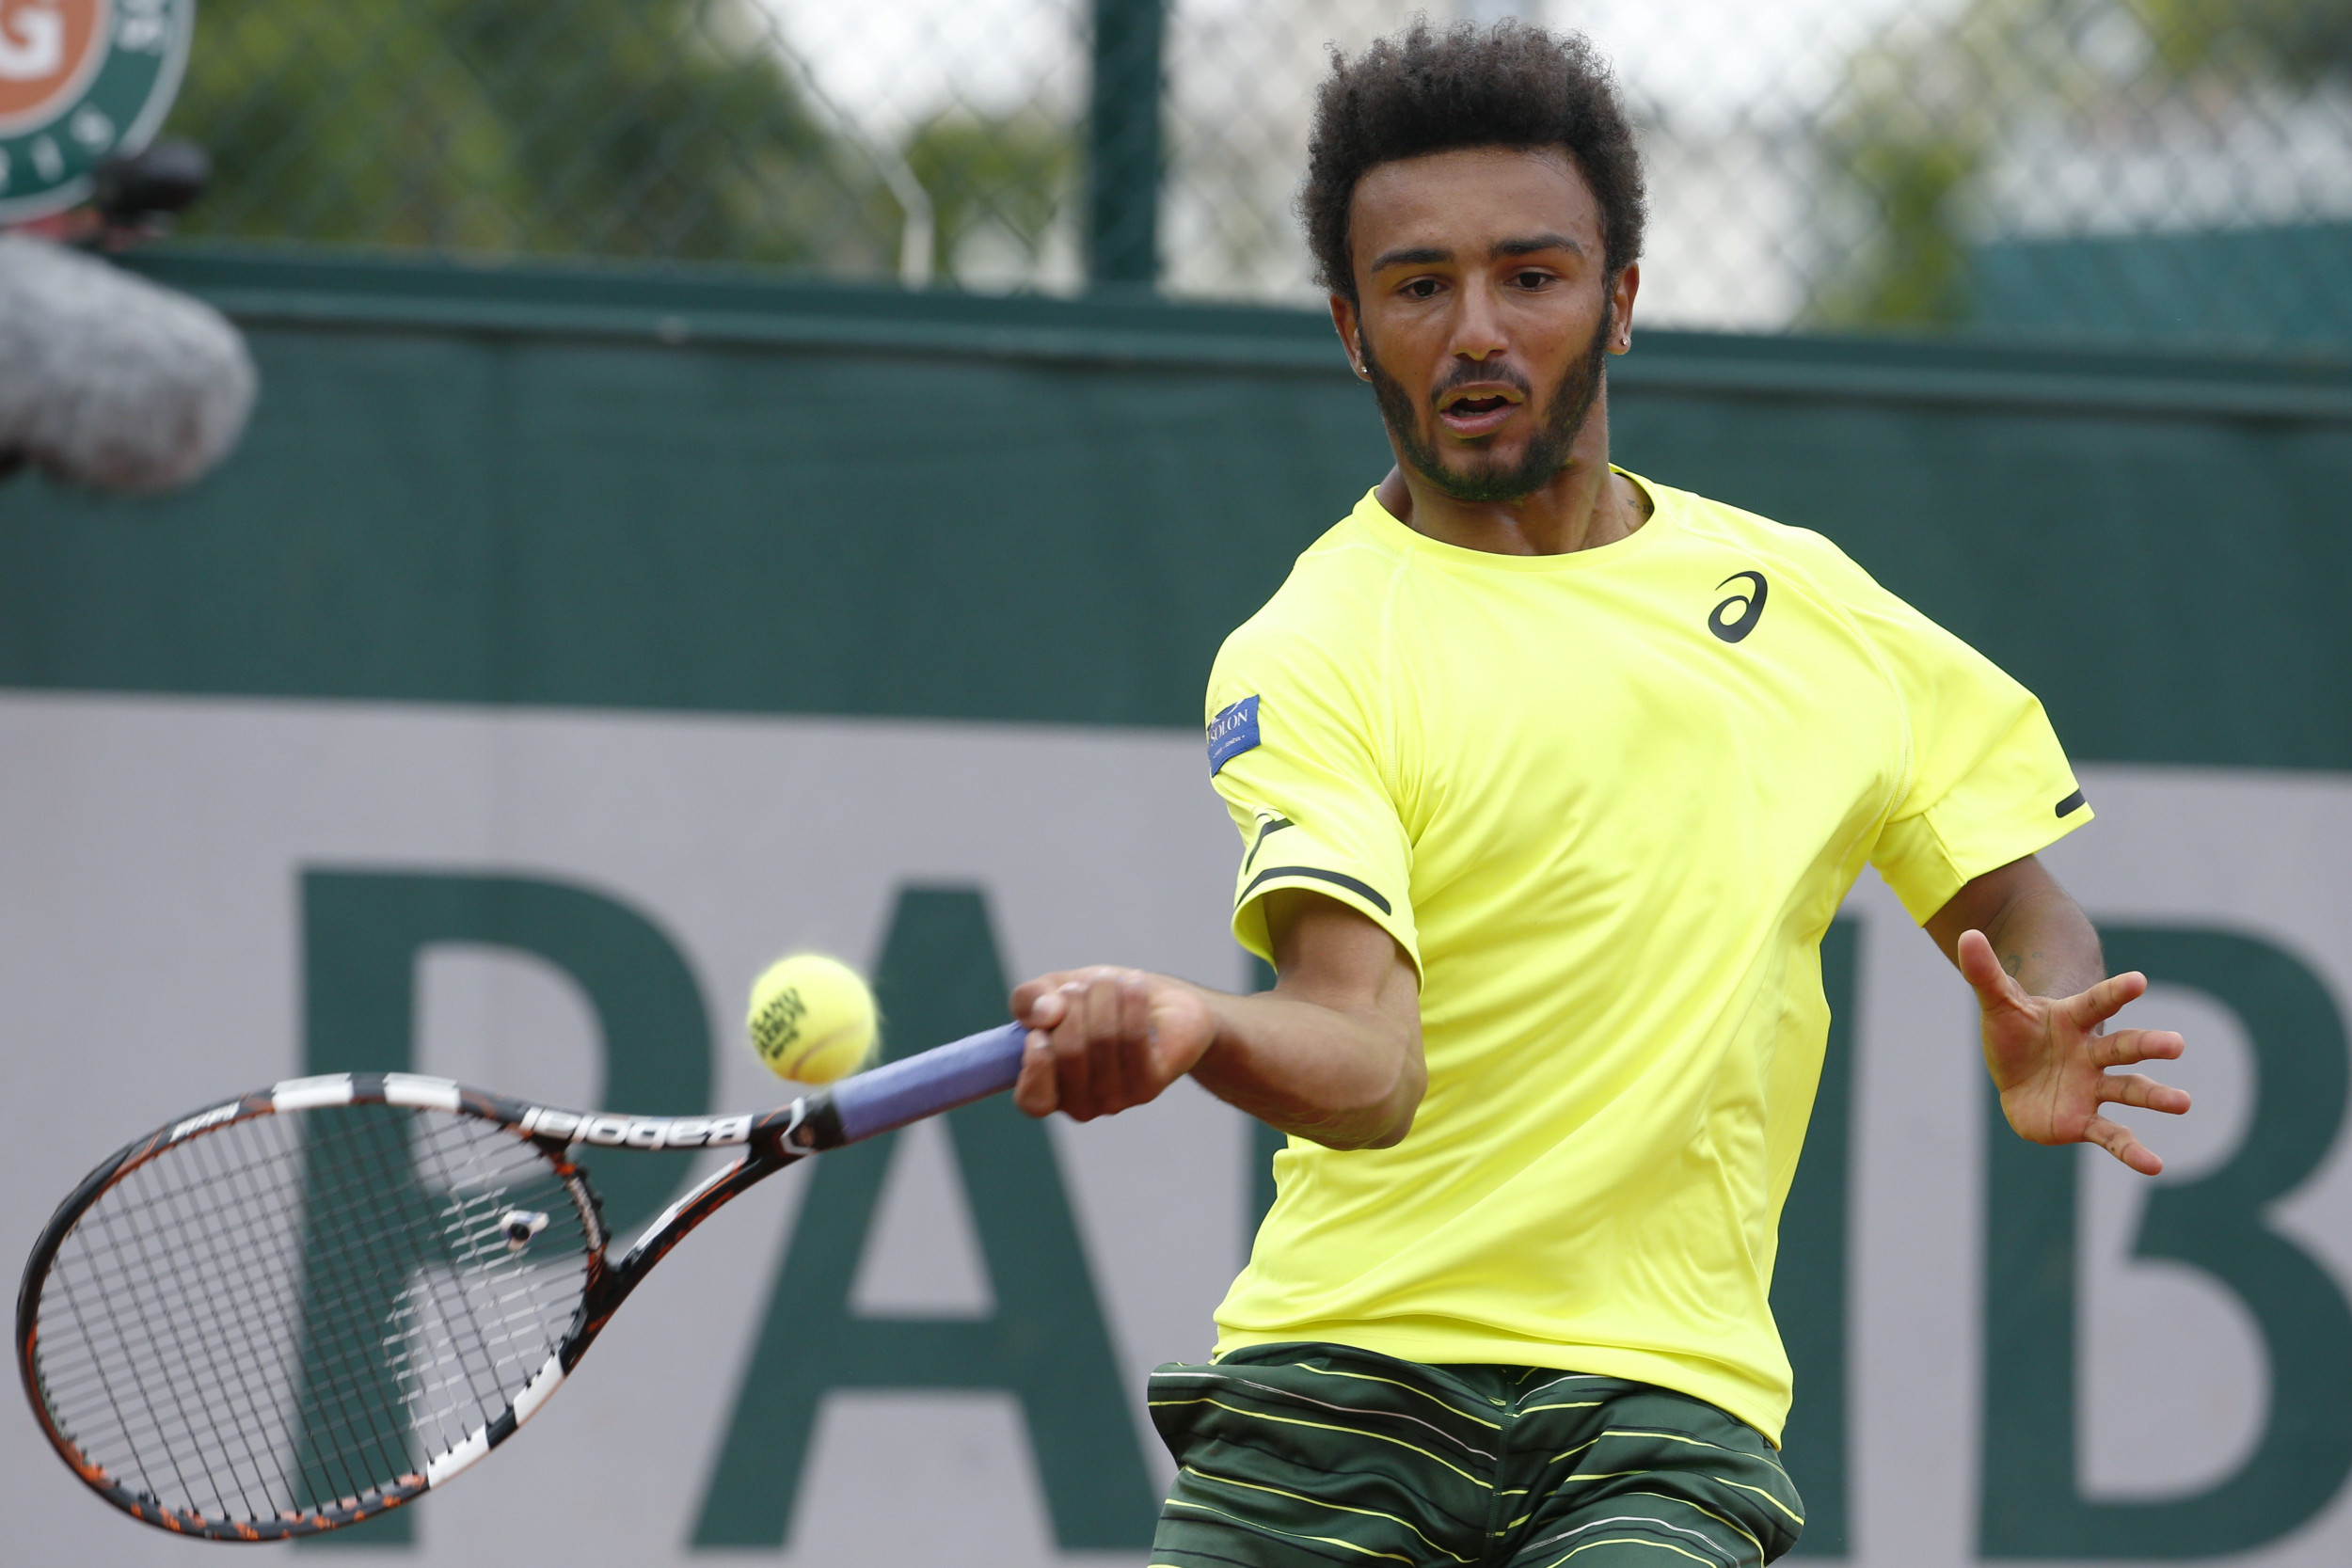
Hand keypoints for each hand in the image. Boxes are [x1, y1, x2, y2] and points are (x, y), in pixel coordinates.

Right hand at [1009, 967, 1216, 1121]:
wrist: (1154, 1003)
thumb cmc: (1095, 1004)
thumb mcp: (1051, 992)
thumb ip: (1029, 1000)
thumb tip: (1043, 1014)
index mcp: (1048, 1091)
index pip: (1033, 1101)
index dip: (1035, 1065)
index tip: (1039, 1030)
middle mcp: (1080, 1105)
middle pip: (1069, 1053)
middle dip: (1073, 1004)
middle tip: (1080, 985)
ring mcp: (1116, 1100)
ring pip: (1103, 1039)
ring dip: (1103, 996)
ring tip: (1107, 979)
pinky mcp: (1149, 1086)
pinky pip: (1134, 1038)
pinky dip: (1132, 1002)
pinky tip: (1134, 983)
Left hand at [1957, 928, 2190, 1173]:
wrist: (2019, 1075)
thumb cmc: (2016, 1034)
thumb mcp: (1997, 1003)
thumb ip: (1985, 972)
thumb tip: (1967, 935)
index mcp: (2074, 1020)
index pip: (2097, 1003)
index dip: (2116, 992)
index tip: (2139, 981)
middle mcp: (2092, 1053)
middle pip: (2123, 1048)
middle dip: (2148, 1045)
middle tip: (2176, 1044)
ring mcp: (2093, 1088)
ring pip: (2129, 1090)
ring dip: (2155, 1096)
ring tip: (2183, 1101)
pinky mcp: (2084, 1122)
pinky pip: (2111, 1136)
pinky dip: (2132, 1150)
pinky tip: (2155, 1165)